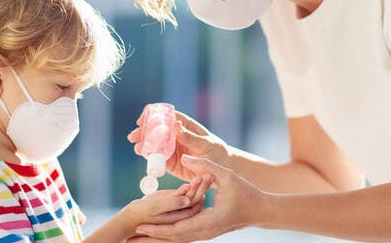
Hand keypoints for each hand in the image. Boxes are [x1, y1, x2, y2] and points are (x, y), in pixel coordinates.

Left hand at [127, 155, 264, 242]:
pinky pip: (183, 235)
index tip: (140, 227)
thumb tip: (186, 155)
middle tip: (129, 240)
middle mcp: (205, 232)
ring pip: (177, 239)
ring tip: (136, 240)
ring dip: (157, 240)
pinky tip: (156, 234)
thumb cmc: (247, 193)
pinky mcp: (205, 230)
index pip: (178, 229)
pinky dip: (168, 235)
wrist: (261, 211)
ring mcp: (205, 233)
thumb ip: (205, 166)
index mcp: (209, 222)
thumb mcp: (227, 176)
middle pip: (173, 240)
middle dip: (151, 240)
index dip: (158, 229)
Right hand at [128, 110, 230, 181]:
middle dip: (143, 132)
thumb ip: (190, 138)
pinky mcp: (171, 163)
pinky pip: (158, 159)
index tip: (142, 120)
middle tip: (133, 136)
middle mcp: (176, 136)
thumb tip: (176, 126)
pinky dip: (150, 158)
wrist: (221, 172)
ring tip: (138, 149)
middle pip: (156, 131)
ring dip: (144, 146)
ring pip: (154, 145)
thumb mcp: (206, 144)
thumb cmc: (217, 153)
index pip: (167, 116)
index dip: (153, 116)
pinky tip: (144, 157)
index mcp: (185, 126)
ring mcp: (172, 149)